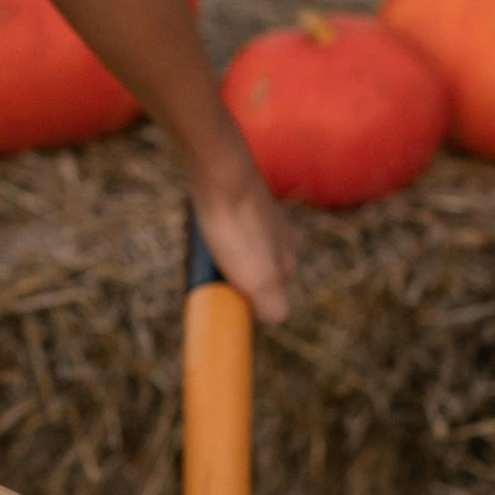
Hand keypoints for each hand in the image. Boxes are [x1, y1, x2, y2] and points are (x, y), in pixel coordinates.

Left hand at [191, 157, 294, 324]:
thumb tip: (274, 319)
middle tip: (210, 272)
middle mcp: (281, 241)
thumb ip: (274, 307)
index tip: (222, 295)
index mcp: (289, 263)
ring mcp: (263, 219)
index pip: (268, 299)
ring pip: (240, 251)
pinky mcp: (242, 201)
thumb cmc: (237, 230)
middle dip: (232, 279)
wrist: (221, 175)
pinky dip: (216, 234)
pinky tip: (206, 229)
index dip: (243, 302)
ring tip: (208, 249)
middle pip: (253, 275)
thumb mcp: (260, 281)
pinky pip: (229, 228)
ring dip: (223, 256)